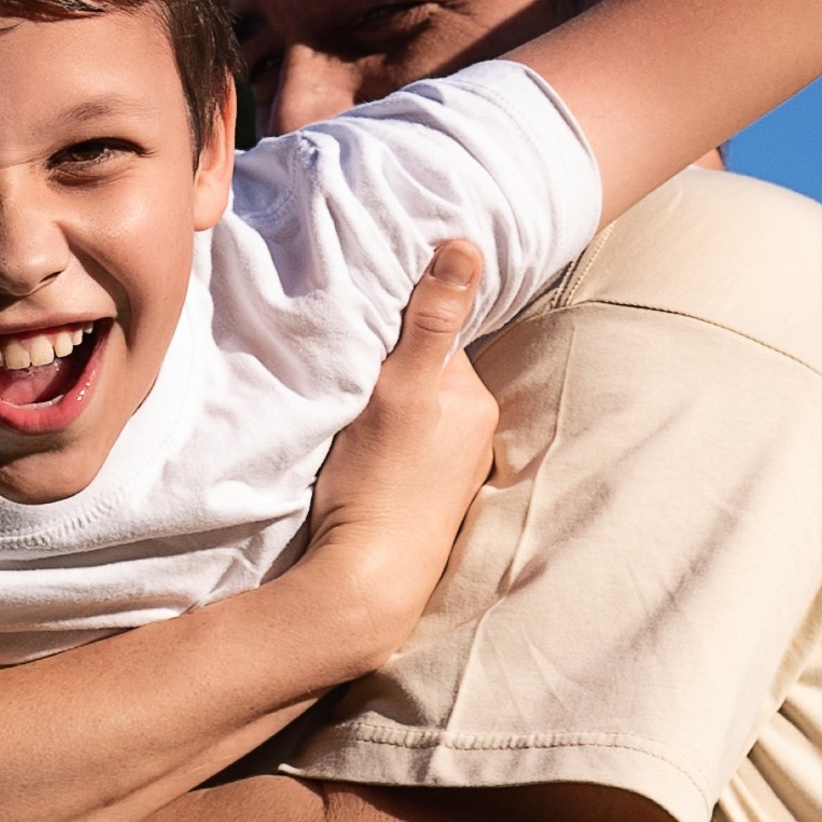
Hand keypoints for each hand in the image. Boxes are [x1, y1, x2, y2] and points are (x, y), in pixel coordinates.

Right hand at [304, 241, 496, 669]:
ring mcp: (454, 470)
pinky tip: (360, 458)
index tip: (360, 327)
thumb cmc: (381, 481)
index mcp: (471, 396)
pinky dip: (388, 445)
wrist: (368, 577)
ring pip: (419, 414)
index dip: (398, 327)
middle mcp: (474, 431)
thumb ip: (434, 317)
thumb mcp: (404, 388)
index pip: (435, 336)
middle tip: (347, 374)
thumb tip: (465, 244)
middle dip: (395, 368)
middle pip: (429, 375)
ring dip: (389, 408)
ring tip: (350, 417)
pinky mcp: (430, 500)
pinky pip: (410, 451)